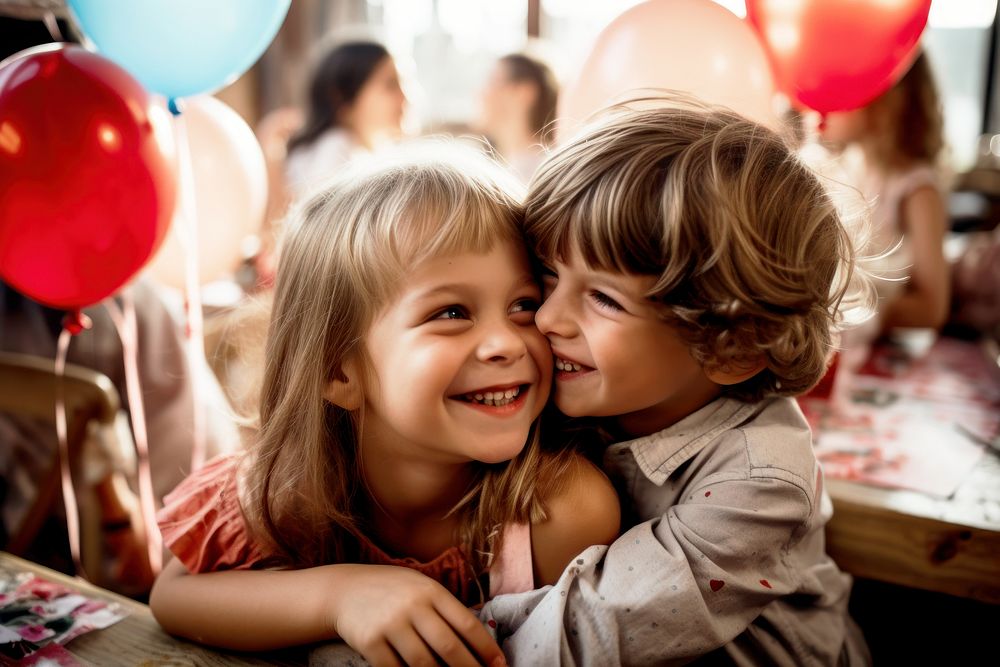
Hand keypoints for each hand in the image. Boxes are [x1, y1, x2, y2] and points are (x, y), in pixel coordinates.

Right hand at [329, 565, 505, 666]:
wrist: (345, 590)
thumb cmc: (392, 592)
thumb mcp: (421, 588)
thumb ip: (445, 610)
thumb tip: (478, 644)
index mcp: (431, 591)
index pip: (466, 623)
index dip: (486, 648)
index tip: (500, 665)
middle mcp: (413, 605)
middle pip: (448, 646)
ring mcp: (390, 624)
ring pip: (424, 663)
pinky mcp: (370, 642)